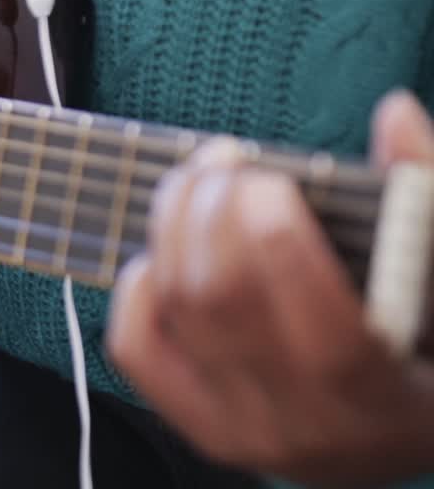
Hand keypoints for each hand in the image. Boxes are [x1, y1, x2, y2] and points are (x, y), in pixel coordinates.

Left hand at [107, 90, 433, 486]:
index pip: (323, 333)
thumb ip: (424, 198)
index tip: (269, 178)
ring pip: (179, 311)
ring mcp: (242, 428)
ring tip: (198, 180)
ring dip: (173, 227)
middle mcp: (306, 425)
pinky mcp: (197, 421)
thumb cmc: (428, 344)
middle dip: (211, 210)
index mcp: (384, 395)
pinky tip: (166, 249)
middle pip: (225, 301)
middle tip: (225, 159)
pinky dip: (139, 287)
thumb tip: (394, 114)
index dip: (278, 242)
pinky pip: (138, 348)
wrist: (402, 429)